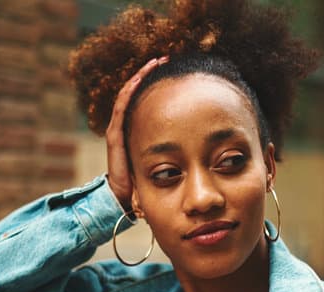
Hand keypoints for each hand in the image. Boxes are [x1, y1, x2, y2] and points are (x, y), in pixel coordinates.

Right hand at [105, 56, 168, 209]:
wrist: (125, 200)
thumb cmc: (147, 183)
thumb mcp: (168, 160)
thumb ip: (180, 149)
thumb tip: (206, 141)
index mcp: (140, 130)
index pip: (148, 99)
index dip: (157, 83)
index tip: (173, 69)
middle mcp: (128, 126)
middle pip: (138, 93)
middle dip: (150, 75)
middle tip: (165, 59)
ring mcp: (120, 130)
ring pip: (129, 96)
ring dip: (141, 78)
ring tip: (154, 62)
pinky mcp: (116, 137)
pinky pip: (122, 109)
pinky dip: (131, 92)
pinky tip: (141, 79)